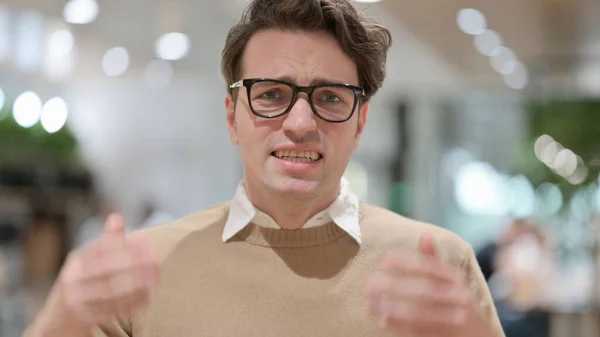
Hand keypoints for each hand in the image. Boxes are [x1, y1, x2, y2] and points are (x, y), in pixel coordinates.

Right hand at [43, 213, 159, 328]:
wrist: (59, 318)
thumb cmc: (82, 282)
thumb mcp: (88, 261)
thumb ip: (106, 242)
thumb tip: (116, 217)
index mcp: (76, 262)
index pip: (101, 251)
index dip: (125, 246)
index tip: (146, 240)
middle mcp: (72, 280)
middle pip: (106, 271)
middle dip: (133, 266)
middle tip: (156, 262)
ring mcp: (76, 301)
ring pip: (109, 293)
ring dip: (135, 286)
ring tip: (154, 279)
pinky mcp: (84, 319)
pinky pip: (111, 311)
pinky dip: (130, 303)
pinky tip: (147, 297)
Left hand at [365, 233, 475, 336]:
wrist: (479, 332)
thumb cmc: (457, 298)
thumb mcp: (451, 277)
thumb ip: (434, 259)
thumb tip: (425, 234)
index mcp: (457, 278)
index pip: (431, 267)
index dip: (408, 263)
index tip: (386, 261)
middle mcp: (460, 297)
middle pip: (424, 290)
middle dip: (395, 286)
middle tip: (370, 284)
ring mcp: (455, 319)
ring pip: (420, 312)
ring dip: (392, 307)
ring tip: (371, 303)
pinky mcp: (446, 336)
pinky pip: (420, 330)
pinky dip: (400, 325)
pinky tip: (382, 319)